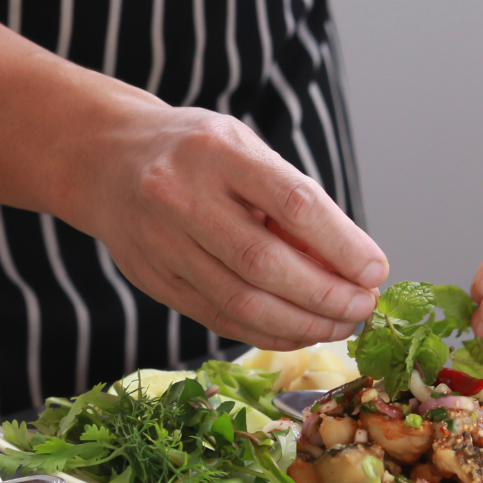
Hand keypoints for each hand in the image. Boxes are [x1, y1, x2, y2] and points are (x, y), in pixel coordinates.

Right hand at [71, 106, 388, 350]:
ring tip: (341, 324)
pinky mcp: (155, 280)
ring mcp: (163, 243)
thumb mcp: (244, 149)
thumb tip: (351, 263)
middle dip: (325, 295)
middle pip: (265, 262)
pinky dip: (268, 332)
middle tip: (364, 307)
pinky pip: (220, 319)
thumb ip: (290, 199)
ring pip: (241, 301)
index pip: (292, 202)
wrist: (107, 161)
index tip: (375, 271)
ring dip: (302, 323)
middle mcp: (183, 196)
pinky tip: (300, 332)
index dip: (341, 244)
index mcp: (218, 151)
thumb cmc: (195, 153)